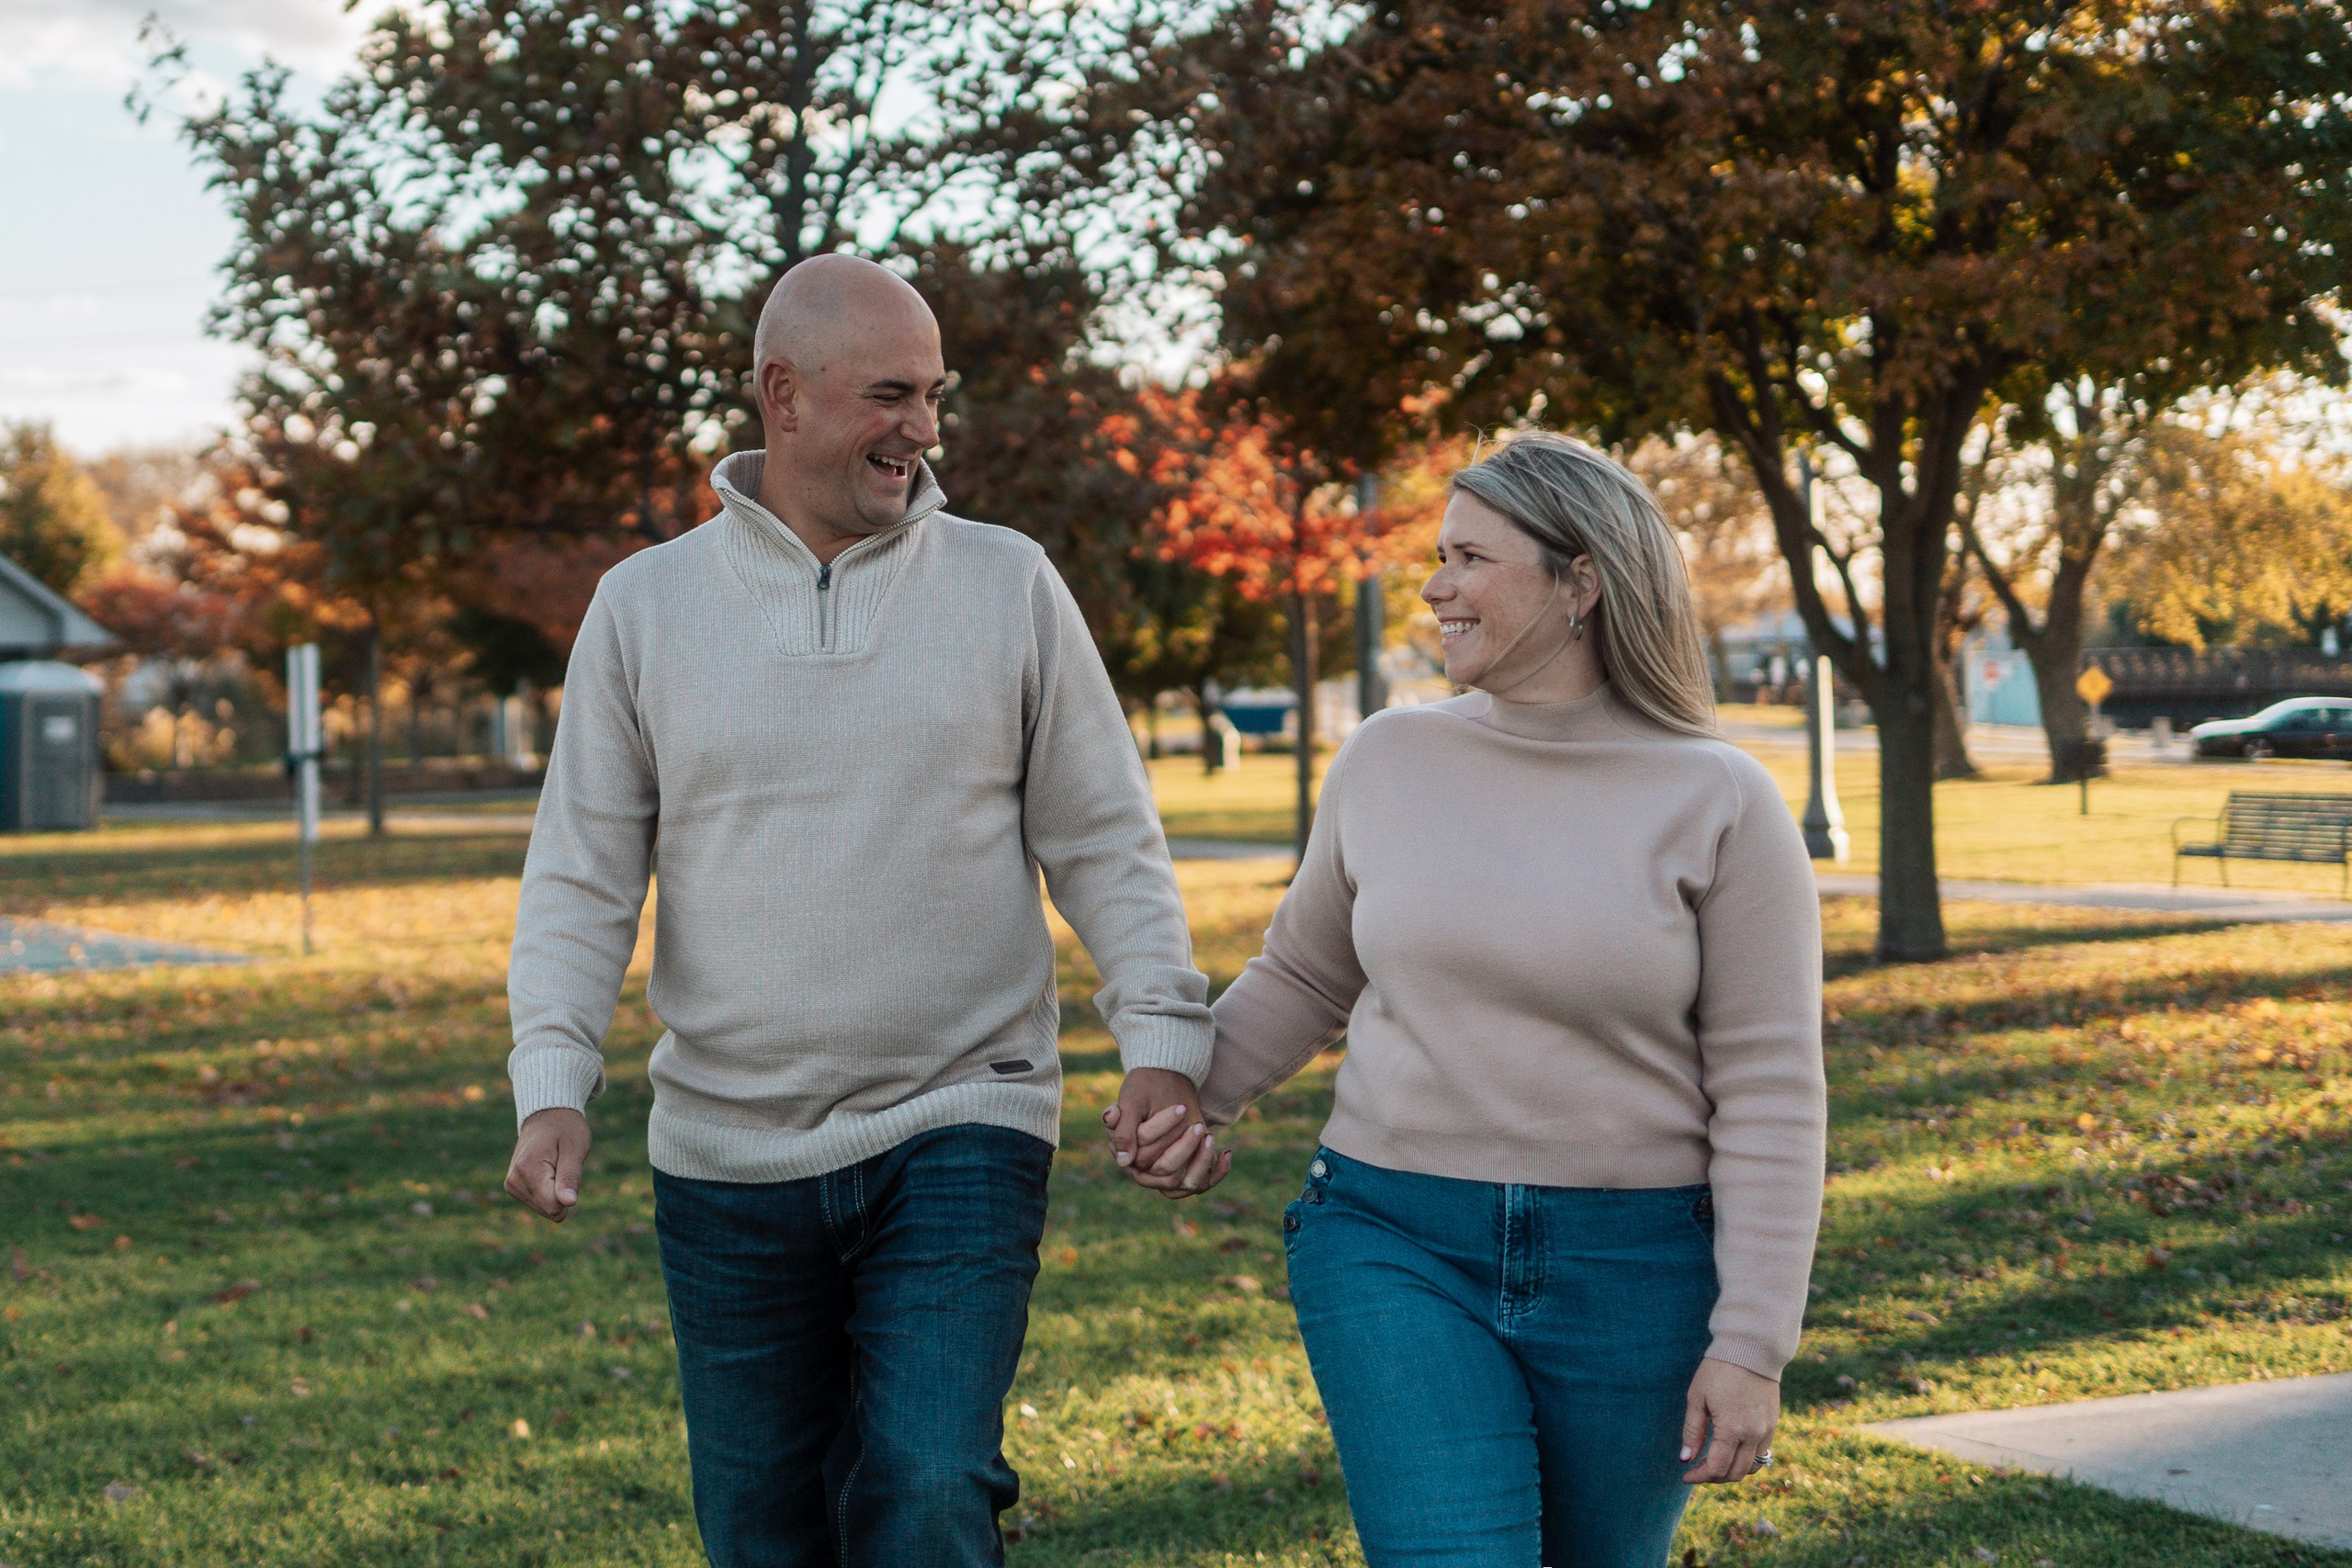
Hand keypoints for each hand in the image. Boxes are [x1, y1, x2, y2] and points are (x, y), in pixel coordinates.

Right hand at [504, 1107, 590, 1221]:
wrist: (546, 1115)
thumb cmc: (565, 1129)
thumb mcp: (574, 1148)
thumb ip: (570, 1177)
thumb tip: (569, 1203)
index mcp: (528, 1171)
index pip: (555, 1207)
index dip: (569, 1193)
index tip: (567, 1168)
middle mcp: (514, 1181)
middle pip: (549, 1210)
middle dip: (562, 1192)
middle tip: (561, 1165)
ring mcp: (511, 1185)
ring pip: (545, 1209)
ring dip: (555, 1191)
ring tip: (554, 1165)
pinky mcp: (513, 1187)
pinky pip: (539, 1203)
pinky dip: (548, 1190)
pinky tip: (547, 1169)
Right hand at [1102, 1068, 1231, 1198]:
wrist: (1161, 1083)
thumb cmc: (1143, 1091)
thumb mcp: (1132, 1102)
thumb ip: (1123, 1128)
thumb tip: (1125, 1160)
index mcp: (1127, 1156)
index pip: (1146, 1154)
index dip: (1163, 1131)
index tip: (1182, 1108)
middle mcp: (1145, 1172)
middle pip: (1166, 1170)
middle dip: (1185, 1147)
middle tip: (1199, 1125)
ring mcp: (1166, 1175)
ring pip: (1186, 1182)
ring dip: (1201, 1161)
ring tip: (1210, 1136)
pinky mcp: (1185, 1173)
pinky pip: (1202, 1183)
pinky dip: (1217, 1172)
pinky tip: (1225, 1152)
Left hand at [1679, 1356, 1780, 1483]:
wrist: (1751, 1349)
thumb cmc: (1718, 1370)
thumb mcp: (1697, 1398)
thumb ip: (1692, 1431)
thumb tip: (1686, 1459)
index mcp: (1732, 1429)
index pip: (1717, 1468)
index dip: (1700, 1477)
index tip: (1686, 1476)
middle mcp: (1753, 1435)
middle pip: (1735, 1473)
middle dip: (1714, 1477)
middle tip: (1698, 1471)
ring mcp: (1766, 1430)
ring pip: (1751, 1467)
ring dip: (1732, 1470)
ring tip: (1714, 1462)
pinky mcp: (1773, 1423)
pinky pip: (1762, 1452)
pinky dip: (1747, 1459)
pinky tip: (1732, 1450)